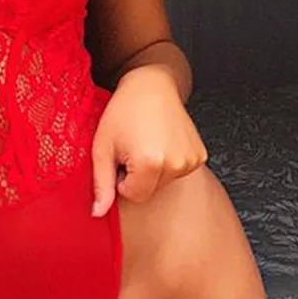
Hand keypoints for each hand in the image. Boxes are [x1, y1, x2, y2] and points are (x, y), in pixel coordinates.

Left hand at [90, 64, 207, 216]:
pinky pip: (177, 172)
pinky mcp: (200, 155)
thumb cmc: (122, 111)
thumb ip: (101, 183)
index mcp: (150, 163)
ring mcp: (191, 160)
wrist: (151, 85)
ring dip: (151, 169)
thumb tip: (98, 214)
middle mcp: (176, 164)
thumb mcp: (102, 146)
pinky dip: (167, 162)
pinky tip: (160, 141)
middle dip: (136, 176)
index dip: (120, 178)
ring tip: (145, 142)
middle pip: (149, 191)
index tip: (119, 156)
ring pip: (163, 183)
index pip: (132, 196)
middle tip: (131, 148)